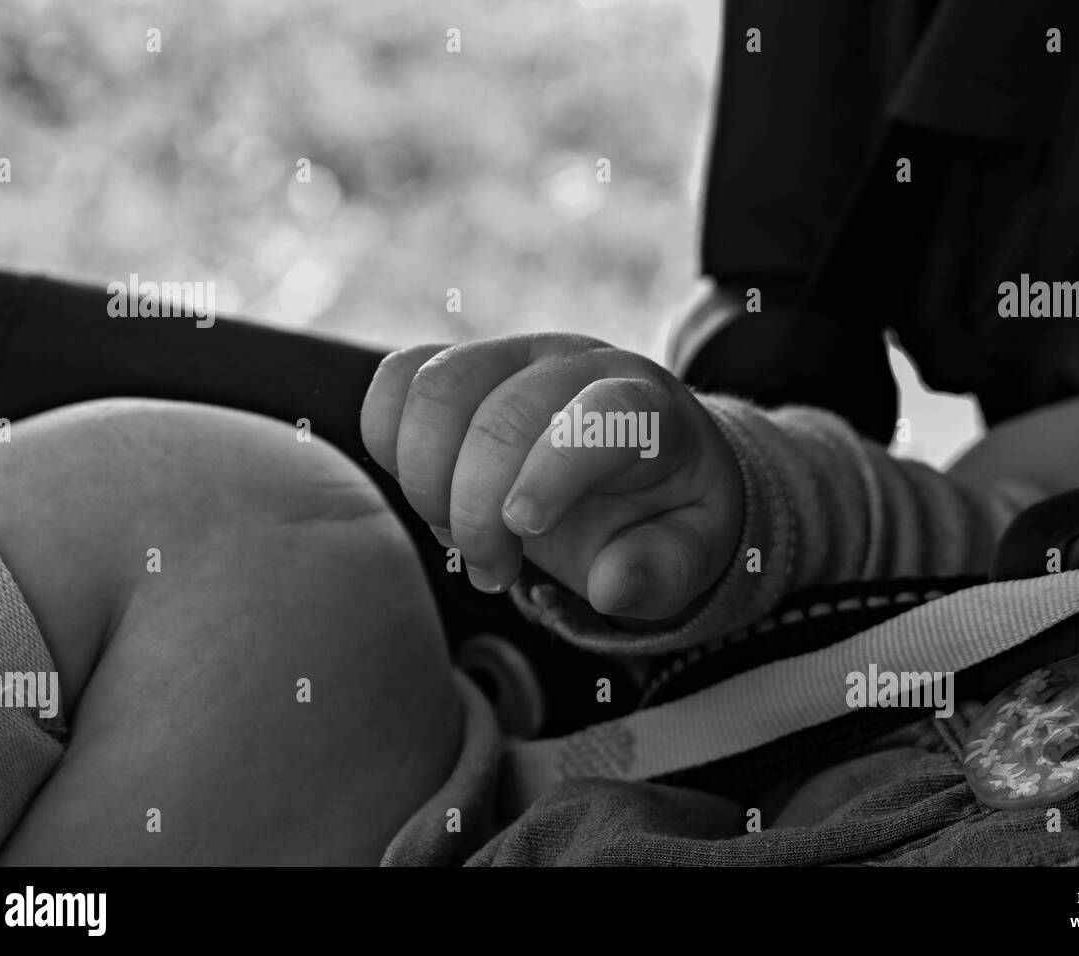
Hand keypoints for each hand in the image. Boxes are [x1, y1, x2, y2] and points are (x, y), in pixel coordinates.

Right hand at [360, 333, 742, 620]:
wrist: (640, 466)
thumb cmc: (661, 512)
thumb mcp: (689, 556)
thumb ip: (660, 573)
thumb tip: (613, 586)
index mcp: (647, 408)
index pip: (599, 417)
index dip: (552, 473)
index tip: (523, 530)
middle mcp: (577, 365)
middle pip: (503, 412)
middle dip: (477, 508)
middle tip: (490, 570)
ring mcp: (513, 355)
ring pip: (438, 388)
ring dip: (425, 479)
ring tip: (454, 535)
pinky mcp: (462, 365)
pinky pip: (399, 378)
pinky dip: (389, 440)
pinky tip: (426, 492)